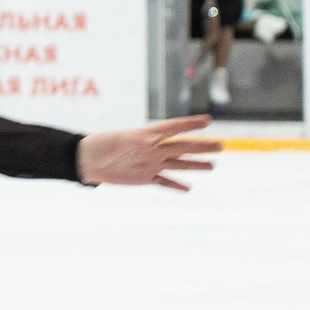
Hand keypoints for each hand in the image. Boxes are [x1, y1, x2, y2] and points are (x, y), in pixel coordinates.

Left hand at [78, 116, 214, 190]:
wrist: (87, 160)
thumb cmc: (100, 144)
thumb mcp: (118, 140)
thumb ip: (137, 139)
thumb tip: (152, 139)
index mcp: (148, 136)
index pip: (173, 128)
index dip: (190, 124)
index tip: (208, 120)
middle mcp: (154, 149)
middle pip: (182, 147)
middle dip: (202, 147)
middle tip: (223, 146)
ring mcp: (151, 163)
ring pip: (178, 164)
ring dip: (195, 166)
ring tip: (212, 166)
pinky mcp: (144, 177)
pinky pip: (163, 182)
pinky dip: (175, 185)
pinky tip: (188, 189)